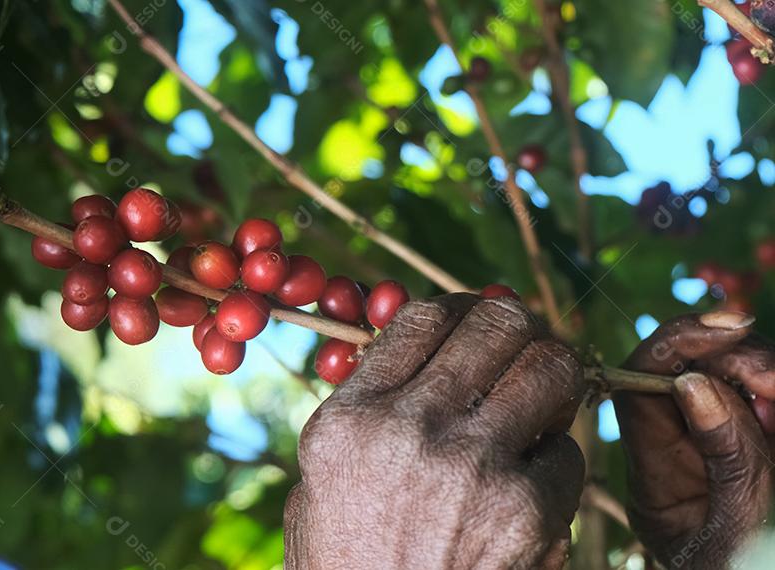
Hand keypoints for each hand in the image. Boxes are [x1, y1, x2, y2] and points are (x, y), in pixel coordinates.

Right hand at [284, 294, 585, 568]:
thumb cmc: (345, 566)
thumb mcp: (320, 481)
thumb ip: (367, 411)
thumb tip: (423, 352)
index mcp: (350, 417)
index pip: (421, 317)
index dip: (460, 307)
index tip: (476, 317)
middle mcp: (410, 428)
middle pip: (496, 324)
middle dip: (519, 327)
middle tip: (524, 346)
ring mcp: (473, 467)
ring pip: (551, 368)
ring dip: (556, 375)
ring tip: (547, 394)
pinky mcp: (528, 511)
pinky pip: (571, 453)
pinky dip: (562, 460)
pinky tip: (537, 479)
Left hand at [614, 312, 774, 568]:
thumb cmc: (753, 569)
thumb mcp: (742, 529)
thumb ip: (728, 458)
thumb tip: (693, 382)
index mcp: (655, 484)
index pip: (637, 392)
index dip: (675, 348)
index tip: (726, 332)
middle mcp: (676, 460)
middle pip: (682, 373)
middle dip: (731, 358)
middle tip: (774, 382)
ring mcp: (714, 449)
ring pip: (725, 379)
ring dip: (759, 373)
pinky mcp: (753, 442)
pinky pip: (755, 402)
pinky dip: (772, 394)